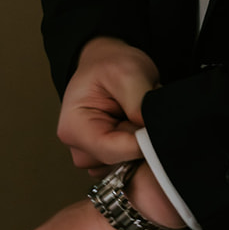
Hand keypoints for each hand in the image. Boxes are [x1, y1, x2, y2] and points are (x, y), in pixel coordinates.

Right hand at [58, 36, 160, 168]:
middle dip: (139, 142)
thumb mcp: (127, 72)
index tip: (154, 130)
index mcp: (74, 127)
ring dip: (139, 145)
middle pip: (118, 163)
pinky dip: (137, 148)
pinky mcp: (106, 158)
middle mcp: (78, 147)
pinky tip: (133, 126)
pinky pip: (129, 165)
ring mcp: (92, 155)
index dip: (139, 144)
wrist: (105, 63)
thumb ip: (139, 104)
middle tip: (141, 114)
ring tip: (134, 116)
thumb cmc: (108, 65)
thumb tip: (151, 134)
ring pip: (126, 166)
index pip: (111, 151)